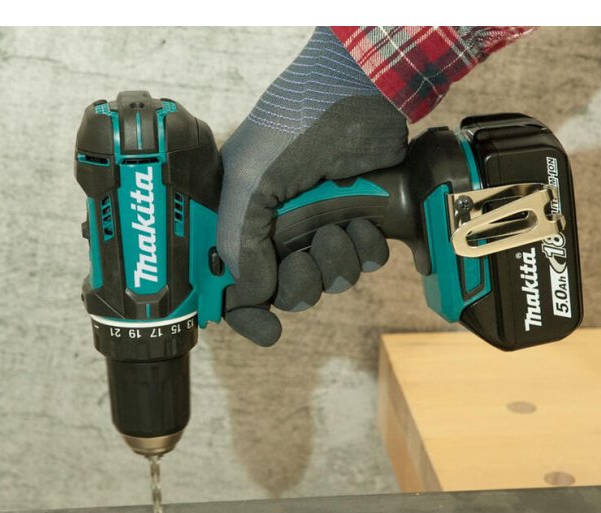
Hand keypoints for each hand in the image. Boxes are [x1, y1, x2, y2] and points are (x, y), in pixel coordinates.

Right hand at [217, 27, 407, 345]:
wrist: (357, 93)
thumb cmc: (292, 127)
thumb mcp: (248, 183)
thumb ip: (241, 245)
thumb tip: (256, 295)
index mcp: (240, 220)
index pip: (232, 285)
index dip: (245, 314)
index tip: (266, 330)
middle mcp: (277, 228)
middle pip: (286, 292)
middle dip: (300, 282)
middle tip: (303, 255)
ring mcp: (319, 225)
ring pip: (330, 281)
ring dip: (337, 260)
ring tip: (337, 224)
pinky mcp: (359, 219)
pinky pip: (365, 262)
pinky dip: (367, 248)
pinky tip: (364, 222)